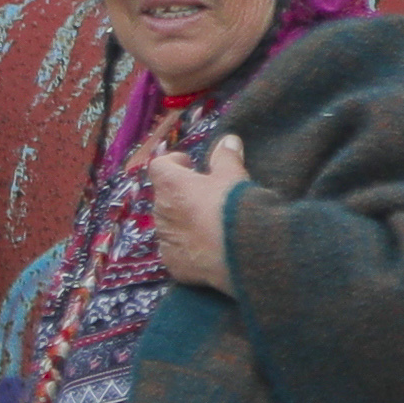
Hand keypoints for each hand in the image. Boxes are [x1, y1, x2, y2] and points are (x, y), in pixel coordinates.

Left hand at [144, 136, 250, 295]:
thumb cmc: (236, 206)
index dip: (173, 162)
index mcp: (170, 185)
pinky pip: (174, 249)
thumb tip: (227, 140)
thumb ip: (226, 156)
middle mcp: (161, 211)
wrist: (244, 251)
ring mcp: (164, 239)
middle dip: (180, 193)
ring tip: (209, 222)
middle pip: (164, 196)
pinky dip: (186, 245)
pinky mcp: (173, 262)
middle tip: (205, 195)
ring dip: (182, 219)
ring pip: (168, 223)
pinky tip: (207, 247)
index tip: (190, 164)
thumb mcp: (234, 176)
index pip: (158, 166)